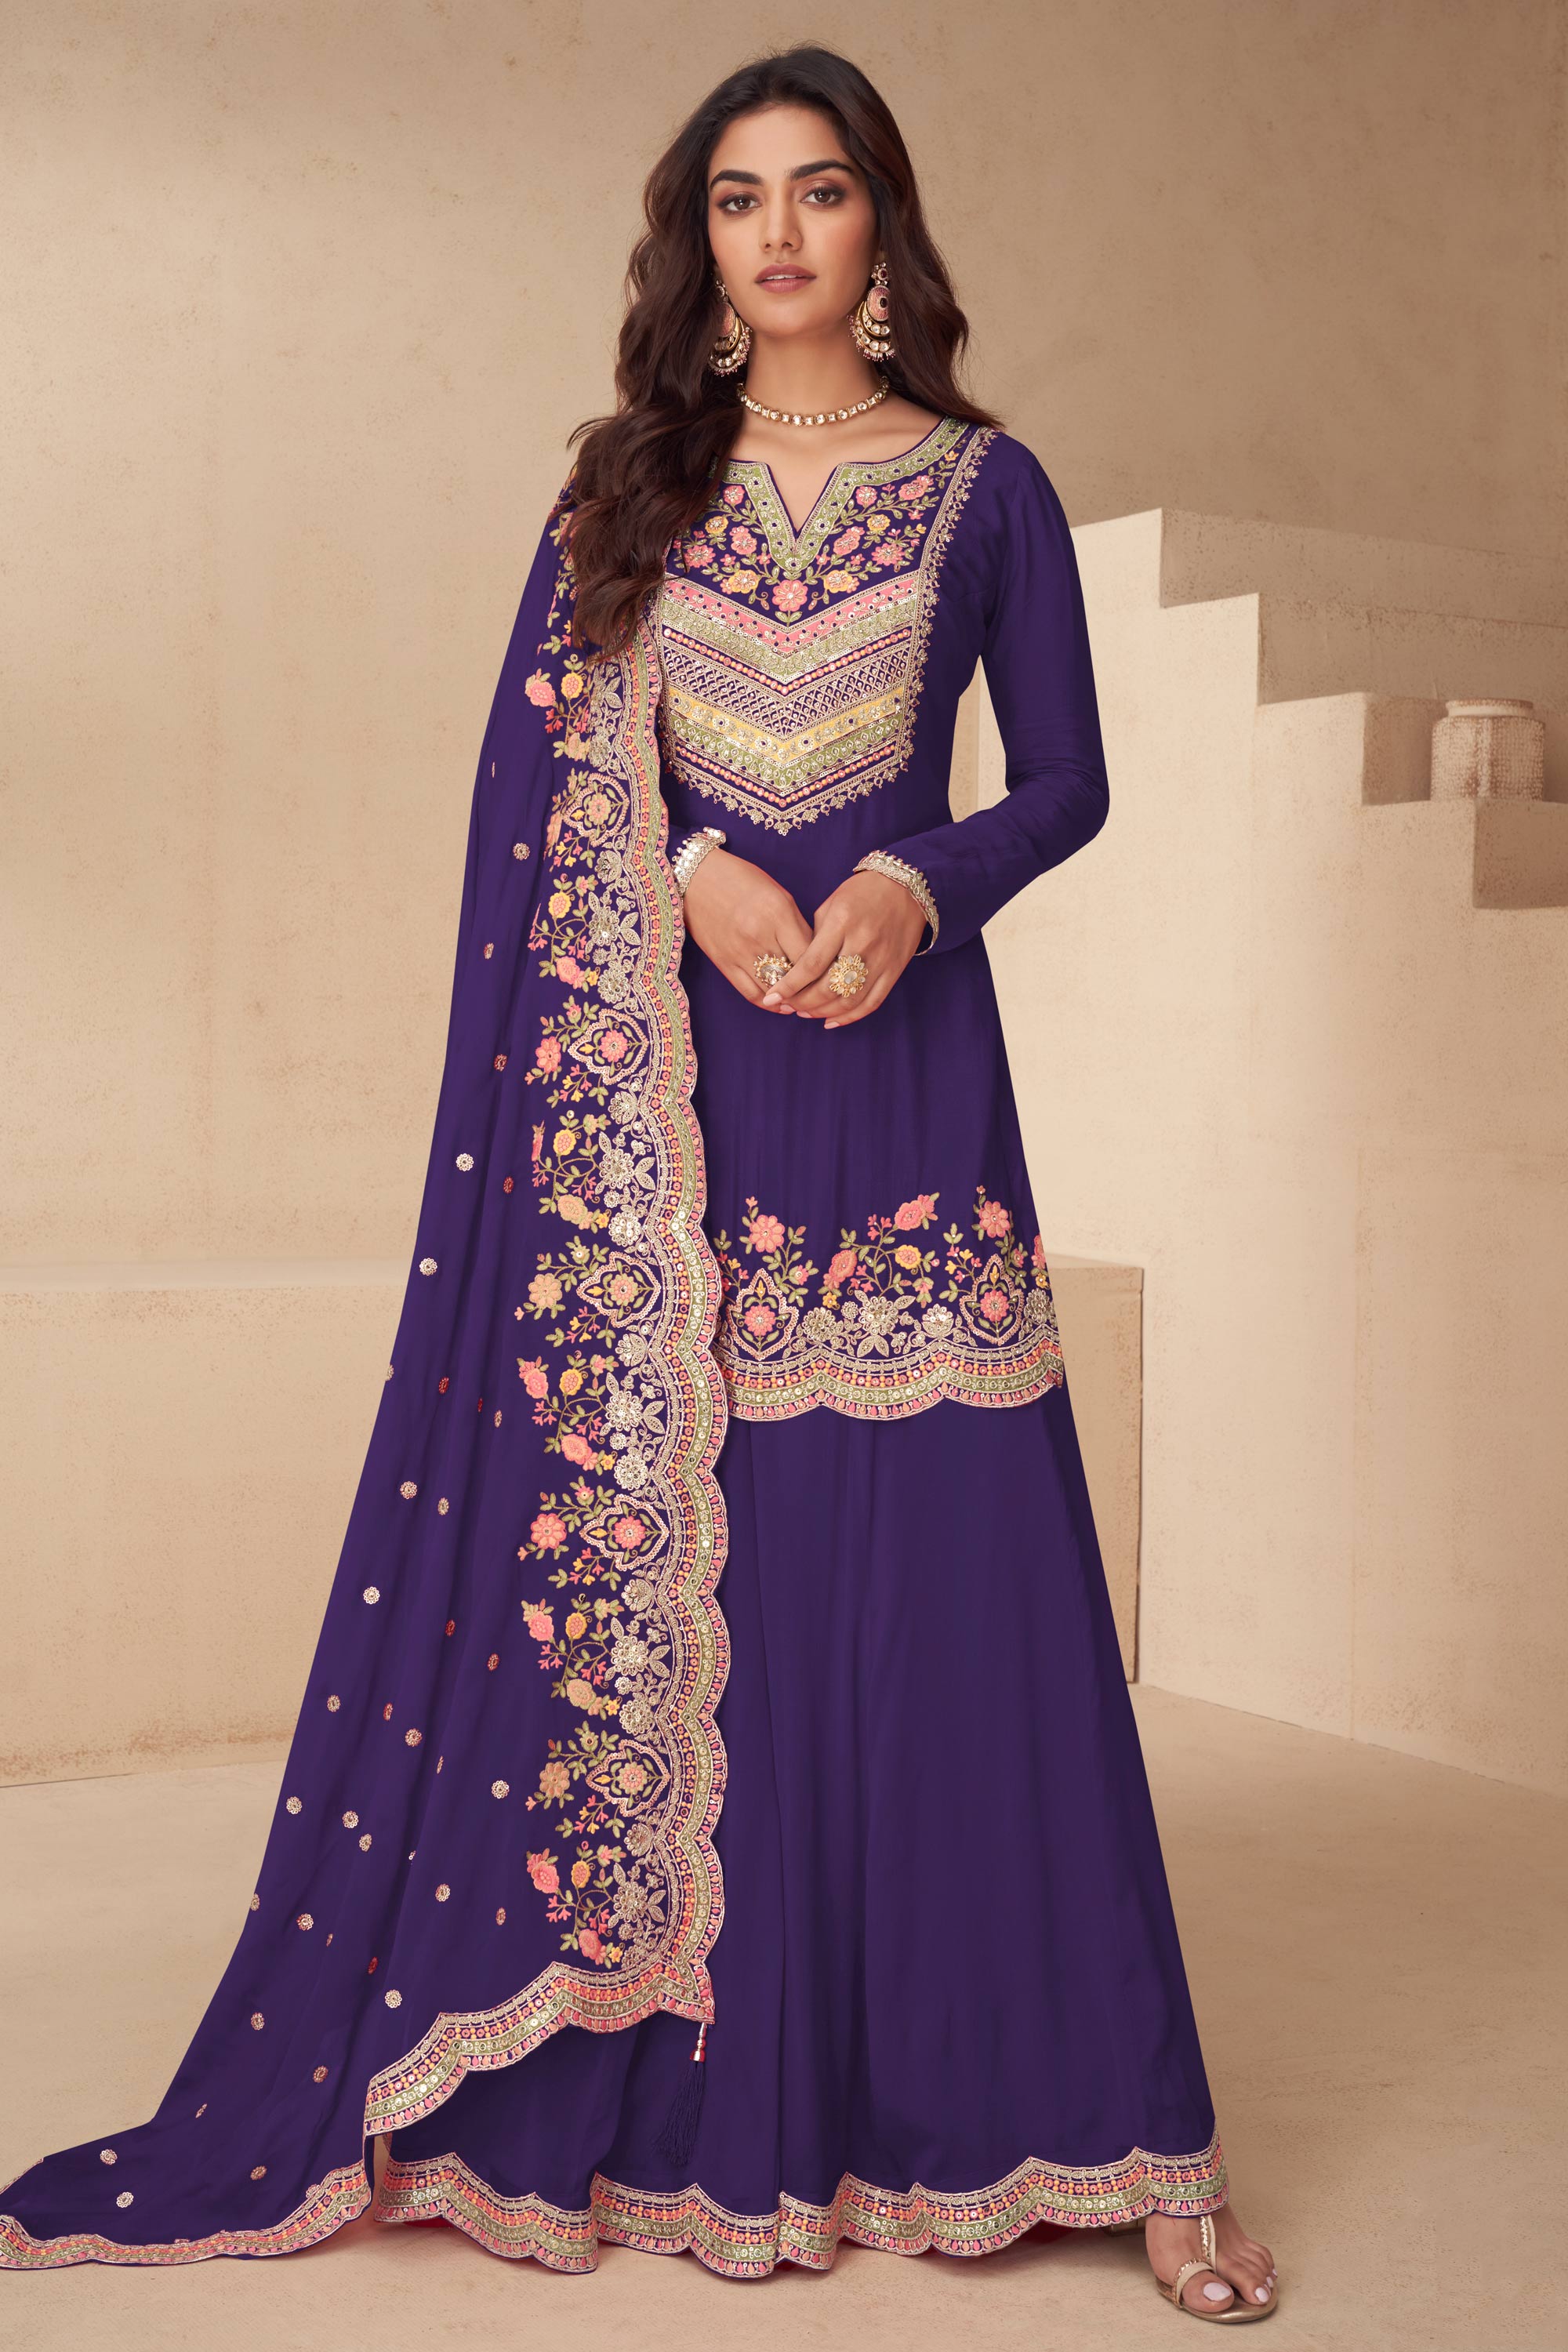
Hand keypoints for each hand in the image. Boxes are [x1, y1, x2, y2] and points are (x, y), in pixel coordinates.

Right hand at [680, 847, 814, 1011]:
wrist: (696, 878)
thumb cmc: (742, 880)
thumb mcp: (778, 894)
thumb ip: (797, 925)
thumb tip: (814, 956)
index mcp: (778, 912)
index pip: (811, 953)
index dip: (824, 967)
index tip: (831, 973)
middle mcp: (759, 935)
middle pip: (795, 973)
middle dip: (811, 985)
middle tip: (823, 991)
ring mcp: (740, 952)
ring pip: (774, 988)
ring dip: (791, 998)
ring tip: (805, 1001)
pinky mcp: (724, 963)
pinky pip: (751, 993)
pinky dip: (769, 1003)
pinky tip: (781, 1005)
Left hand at [761, 870, 925, 1028]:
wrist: (905, 888)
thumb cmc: (861, 893)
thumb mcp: (831, 905)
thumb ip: (815, 938)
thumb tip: (798, 970)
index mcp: (842, 923)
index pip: (811, 964)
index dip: (790, 986)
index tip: (772, 997)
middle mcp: (863, 943)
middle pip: (829, 987)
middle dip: (803, 1002)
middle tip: (787, 1006)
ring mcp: (881, 960)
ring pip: (849, 1000)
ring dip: (823, 1012)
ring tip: (805, 1012)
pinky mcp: (894, 970)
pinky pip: (871, 1002)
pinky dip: (850, 1017)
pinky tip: (831, 1021)